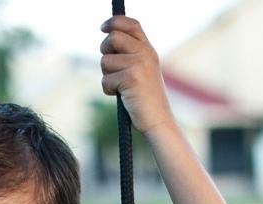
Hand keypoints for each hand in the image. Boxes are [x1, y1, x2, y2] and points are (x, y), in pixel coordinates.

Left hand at [99, 15, 175, 134]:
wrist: (159, 121)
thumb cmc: (146, 101)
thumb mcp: (143, 72)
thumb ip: (131, 56)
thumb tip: (108, 42)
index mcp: (149, 50)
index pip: (132, 25)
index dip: (115, 22)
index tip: (103, 27)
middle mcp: (145, 53)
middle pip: (113, 38)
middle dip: (105, 52)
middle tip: (110, 67)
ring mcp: (139, 64)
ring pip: (106, 61)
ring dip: (108, 76)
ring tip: (121, 88)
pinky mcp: (131, 78)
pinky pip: (106, 80)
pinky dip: (109, 90)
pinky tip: (122, 96)